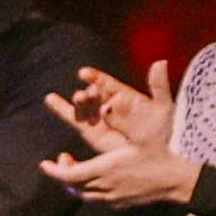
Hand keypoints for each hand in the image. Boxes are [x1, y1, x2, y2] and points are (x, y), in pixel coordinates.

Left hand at [46, 61, 199, 207]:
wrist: (181, 182)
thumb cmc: (164, 153)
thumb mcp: (153, 124)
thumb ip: (153, 92)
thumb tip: (160, 62)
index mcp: (106, 167)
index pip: (71, 174)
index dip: (54, 170)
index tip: (43, 163)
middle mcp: (106, 184)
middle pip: (73, 186)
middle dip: (62, 173)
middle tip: (60, 160)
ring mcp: (113, 197)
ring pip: (84, 195)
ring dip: (74, 183)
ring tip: (73, 168)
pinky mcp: (121, 203)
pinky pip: (97, 200)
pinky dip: (89, 191)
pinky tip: (93, 180)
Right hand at [56, 61, 175, 154]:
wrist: (156, 153)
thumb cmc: (162, 130)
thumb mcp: (163, 106)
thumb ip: (159, 85)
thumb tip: (161, 62)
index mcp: (123, 95)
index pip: (105, 82)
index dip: (94, 76)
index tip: (84, 73)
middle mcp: (108, 103)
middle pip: (93, 94)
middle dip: (89, 92)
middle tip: (89, 93)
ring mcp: (98, 117)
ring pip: (83, 105)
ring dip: (78, 100)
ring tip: (79, 98)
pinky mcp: (91, 131)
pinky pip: (74, 118)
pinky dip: (62, 108)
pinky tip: (52, 98)